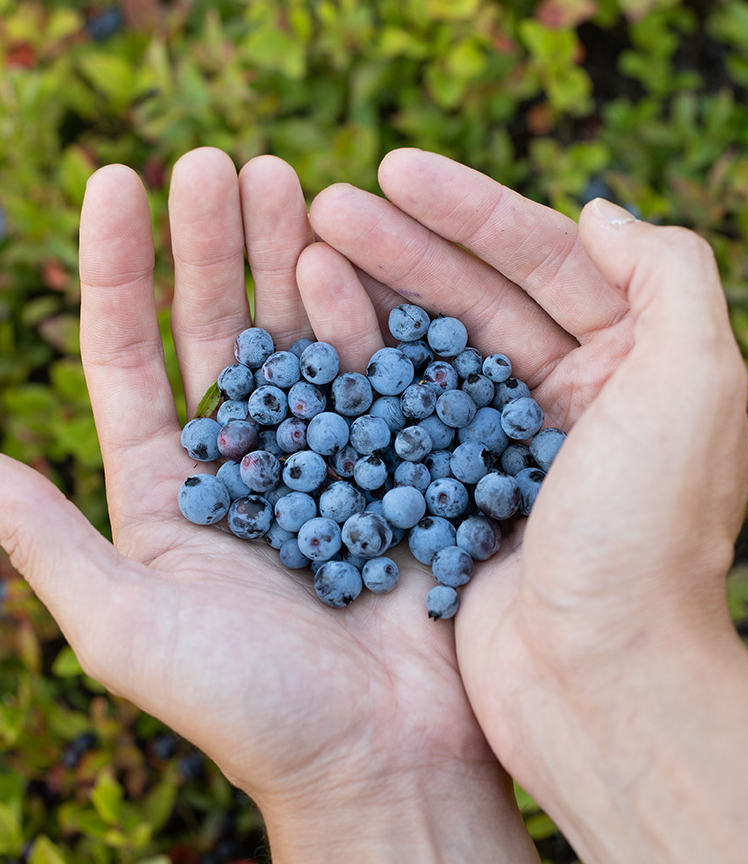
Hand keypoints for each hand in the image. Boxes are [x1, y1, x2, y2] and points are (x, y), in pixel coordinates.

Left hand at [0, 148, 539, 862]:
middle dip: (210, 245)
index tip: (116, 182)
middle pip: (218, 331)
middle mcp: (246, 461)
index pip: (130, 358)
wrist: (379, 751)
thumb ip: (50, 543)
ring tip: (286, 177)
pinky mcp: (393, 465)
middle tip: (216, 161)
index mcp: (171, 489)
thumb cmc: (248, 705)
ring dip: (285, 258)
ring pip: (298, 338)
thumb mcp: (125, 625)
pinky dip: (357, 321)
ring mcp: (324, 457)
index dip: (117, 270)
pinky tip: (346, 260)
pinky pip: (371, 378)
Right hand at [308, 149, 747, 855]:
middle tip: (326, 201)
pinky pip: (406, 416)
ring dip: (374, 298)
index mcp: (636, 364)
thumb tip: (601, 213)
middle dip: (406, 245)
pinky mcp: (461, 496)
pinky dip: (365, 374)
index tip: (395, 169)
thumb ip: (669, 277)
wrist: (596, 682)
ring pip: (435, 352)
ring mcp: (511, 449)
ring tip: (305, 249)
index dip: (473, 209)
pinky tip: (312, 334)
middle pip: (481, 298)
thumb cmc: (644, 537)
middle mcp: (575, 399)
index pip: (549, 260)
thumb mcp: (693, 385)